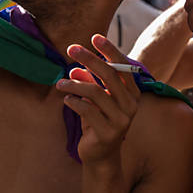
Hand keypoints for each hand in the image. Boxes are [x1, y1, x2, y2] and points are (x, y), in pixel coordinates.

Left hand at [56, 34, 141, 165]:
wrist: (100, 156)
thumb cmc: (97, 121)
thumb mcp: (94, 99)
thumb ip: (88, 82)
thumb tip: (75, 66)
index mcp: (133, 94)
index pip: (123, 67)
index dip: (110, 51)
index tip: (95, 37)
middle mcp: (131, 106)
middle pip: (110, 75)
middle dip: (90, 59)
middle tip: (71, 49)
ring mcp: (121, 121)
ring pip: (96, 93)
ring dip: (74, 84)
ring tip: (59, 83)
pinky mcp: (108, 134)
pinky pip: (87, 110)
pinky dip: (73, 102)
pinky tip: (65, 100)